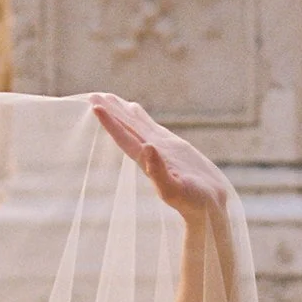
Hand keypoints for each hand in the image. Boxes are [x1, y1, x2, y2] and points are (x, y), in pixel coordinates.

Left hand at [89, 93, 230, 221]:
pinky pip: (152, 127)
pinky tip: (134, 109)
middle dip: (111, 112)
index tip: (95, 106)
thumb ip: (159, 171)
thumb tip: (147, 148)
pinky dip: (141, 117)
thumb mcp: (175, 190)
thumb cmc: (192, 203)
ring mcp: (161, 148)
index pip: (124, 138)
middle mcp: (150, 153)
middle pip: (126, 128)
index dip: (110, 123)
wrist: (208, 208)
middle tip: (94, 94)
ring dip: (122, 111)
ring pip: (137, 124)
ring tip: (109, 97)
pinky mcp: (172, 147)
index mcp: (147, 162)